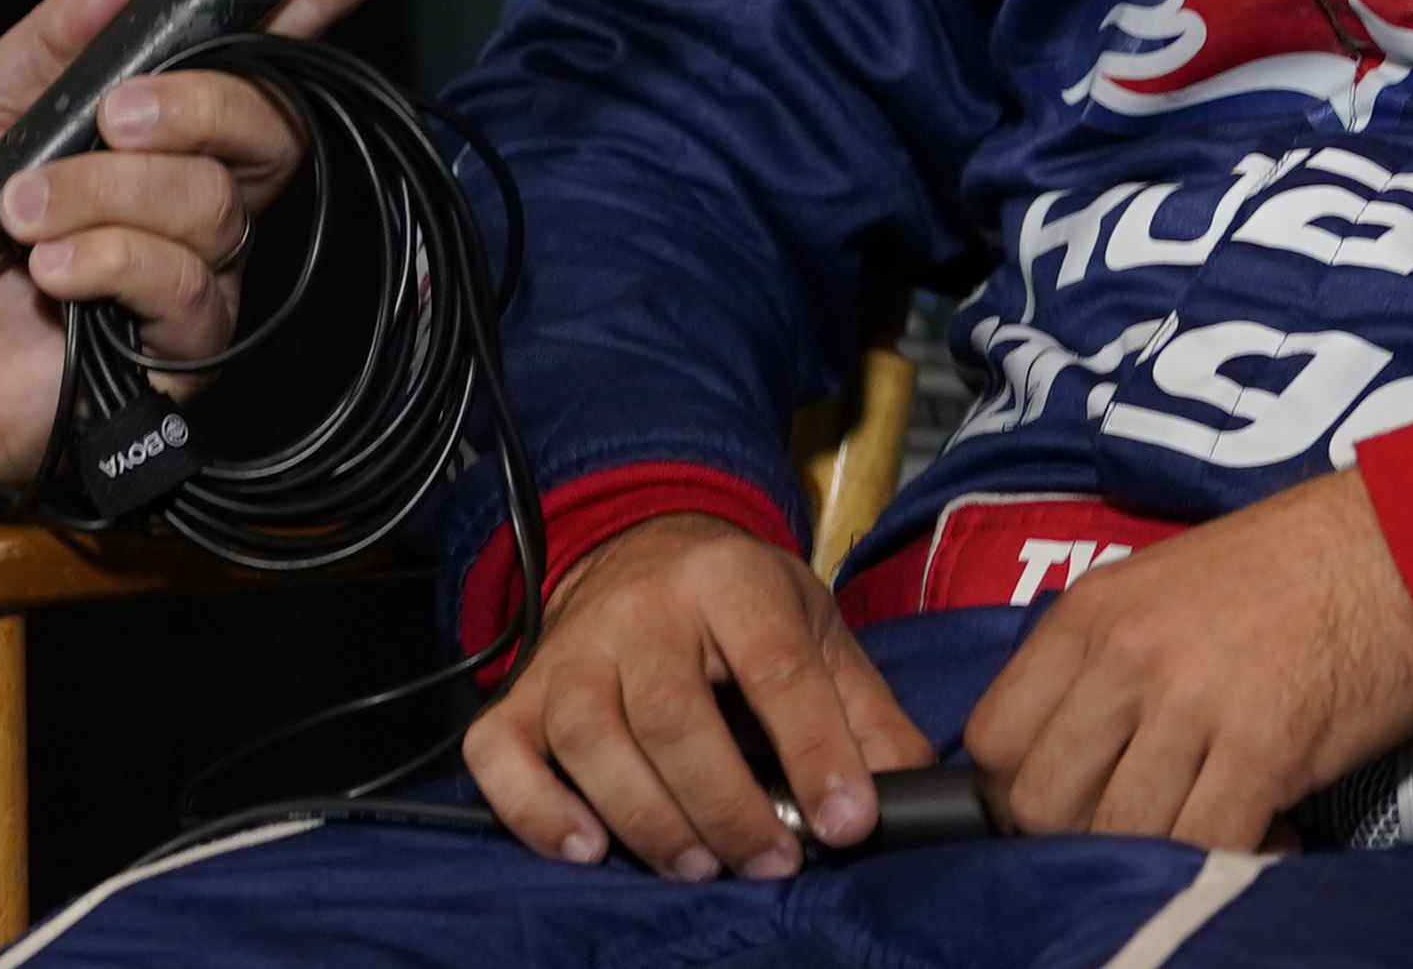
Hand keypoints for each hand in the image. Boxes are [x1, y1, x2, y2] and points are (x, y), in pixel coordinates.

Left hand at [0, 0, 399, 486]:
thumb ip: (56, 37)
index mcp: (161, 128)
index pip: (260, 53)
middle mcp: (197, 193)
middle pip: (267, 125)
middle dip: (197, 105)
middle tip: (114, 116)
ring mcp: (198, 271)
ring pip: (209, 202)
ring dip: (107, 193)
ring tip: (24, 214)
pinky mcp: (181, 349)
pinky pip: (182, 282)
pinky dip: (110, 260)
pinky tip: (52, 270)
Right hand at [462, 513, 934, 880]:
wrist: (639, 547)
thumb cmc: (736, 605)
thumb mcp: (815, 630)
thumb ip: (864, 711)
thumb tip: (911, 787)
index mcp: (731, 580)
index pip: (776, 668)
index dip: (815, 751)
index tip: (846, 822)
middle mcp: (642, 610)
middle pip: (674, 715)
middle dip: (727, 803)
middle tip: (770, 860)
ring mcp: (571, 651)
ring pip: (592, 739)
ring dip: (646, 818)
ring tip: (698, 865)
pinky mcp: (519, 694)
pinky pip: (501, 756)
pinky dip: (536, 811)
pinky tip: (586, 848)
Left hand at [964, 471, 1412, 848]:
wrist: (1409, 540)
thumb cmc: (1293, 567)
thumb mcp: (1163, 589)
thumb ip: (1101, 665)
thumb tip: (1064, 760)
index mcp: (1091, 613)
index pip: (993, 739)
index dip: (1019, 791)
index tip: (1070, 800)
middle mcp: (1128, 654)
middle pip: (1042, 804)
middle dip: (1080, 836)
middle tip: (1139, 826)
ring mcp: (1193, 700)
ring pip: (1119, 835)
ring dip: (1158, 852)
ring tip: (1206, 827)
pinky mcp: (1265, 743)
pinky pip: (1205, 845)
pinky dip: (1229, 859)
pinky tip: (1266, 831)